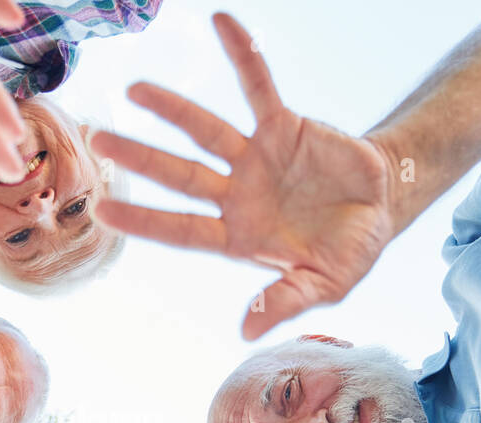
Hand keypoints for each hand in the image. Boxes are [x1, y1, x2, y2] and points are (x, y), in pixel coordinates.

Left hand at [89, 13, 398, 338]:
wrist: (384, 209)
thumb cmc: (347, 253)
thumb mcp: (322, 287)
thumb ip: (284, 302)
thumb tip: (246, 332)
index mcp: (237, 236)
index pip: (180, 228)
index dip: (144, 220)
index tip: (101, 212)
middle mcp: (237, 195)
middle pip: (179, 175)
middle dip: (140, 159)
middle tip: (96, 140)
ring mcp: (256, 159)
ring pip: (206, 132)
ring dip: (173, 110)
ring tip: (134, 90)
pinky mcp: (284, 127)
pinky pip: (259, 87)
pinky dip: (243, 56)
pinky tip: (221, 23)